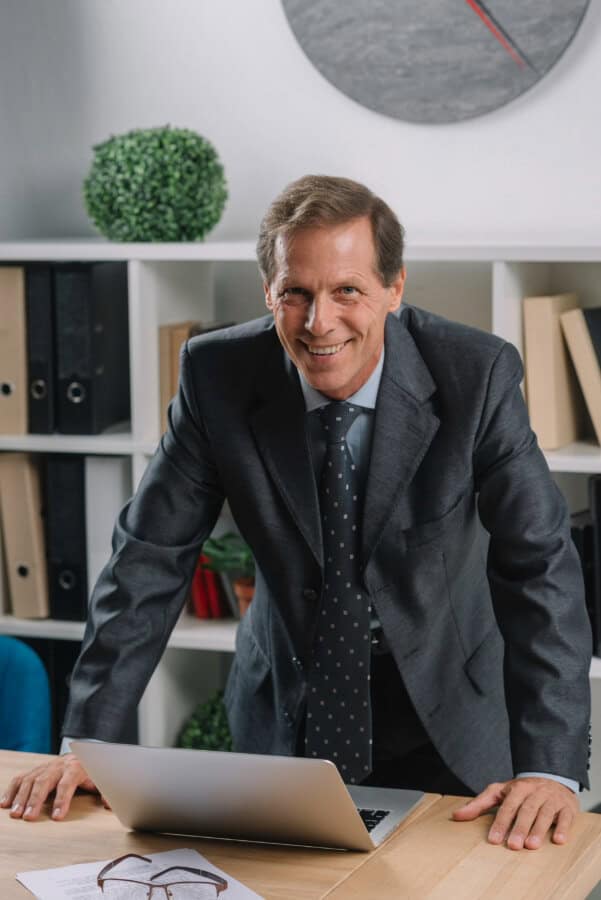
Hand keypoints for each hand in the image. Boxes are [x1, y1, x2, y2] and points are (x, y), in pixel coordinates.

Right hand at [0, 753, 105, 820]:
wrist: (83, 754)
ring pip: (30, 780)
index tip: (56, 817)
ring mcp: (45, 767)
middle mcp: (58, 765)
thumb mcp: (101, 780)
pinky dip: (12, 790)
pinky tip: (5, 804)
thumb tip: (110, 805)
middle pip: (45, 781)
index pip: (67, 783)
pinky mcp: (36, 770)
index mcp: (76, 768)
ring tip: (15, 814)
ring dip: (21, 798)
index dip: (62, 800)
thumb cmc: (91, 771)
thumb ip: (106, 792)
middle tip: (28, 818)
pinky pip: (21, 778)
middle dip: (36, 800)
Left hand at [452, 776, 578, 849]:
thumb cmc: (522, 790)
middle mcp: (534, 792)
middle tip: (513, 846)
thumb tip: (456, 816)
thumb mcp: (499, 792)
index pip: (507, 806)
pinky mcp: (567, 807)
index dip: (500, 823)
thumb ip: (479, 804)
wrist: (552, 777)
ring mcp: (552, 799)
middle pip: (526, 810)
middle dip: (519, 828)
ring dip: (538, 830)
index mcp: (517, 788)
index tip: (493, 840)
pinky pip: (566, 817)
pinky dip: (563, 828)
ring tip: (531, 846)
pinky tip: (558, 840)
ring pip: (545, 814)